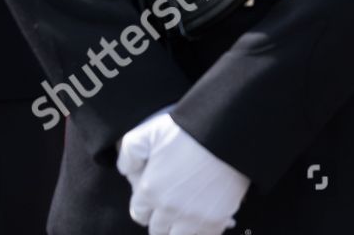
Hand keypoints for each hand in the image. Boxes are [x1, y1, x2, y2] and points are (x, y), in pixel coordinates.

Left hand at [117, 111, 248, 234]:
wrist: (228, 131)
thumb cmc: (188, 130)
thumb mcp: (149, 132)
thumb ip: (129, 153)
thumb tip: (126, 171)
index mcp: (150, 190)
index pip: (139, 213)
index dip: (145, 206)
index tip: (155, 197)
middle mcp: (168, 209)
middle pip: (157, 230)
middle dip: (162, 219)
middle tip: (173, 204)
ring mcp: (193, 217)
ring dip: (180, 228)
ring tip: (188, 214)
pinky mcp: (216, 220)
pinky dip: (202, 230)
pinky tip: (204, 217)